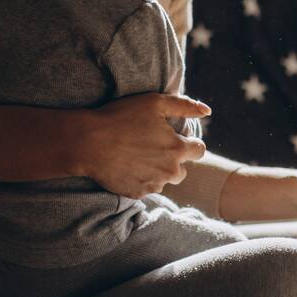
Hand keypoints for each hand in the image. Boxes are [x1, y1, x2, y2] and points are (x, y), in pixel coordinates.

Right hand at [79, 92, 208, 197]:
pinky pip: (148, 188)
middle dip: (173, 160)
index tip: (175, 138)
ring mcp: (154, 184)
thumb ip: (184, 106)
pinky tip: (128, 165)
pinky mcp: (138, 194)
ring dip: (158, 171)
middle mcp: (170, 170)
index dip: (189, 144)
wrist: (89, 142)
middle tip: (152, 146)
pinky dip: (142, 179)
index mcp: (177, 148)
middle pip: (183, 169)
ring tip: (138, 156)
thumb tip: (208, 111)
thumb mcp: (154, 103)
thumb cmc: (122, 117)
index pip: (199, 151)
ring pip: (165, 180)